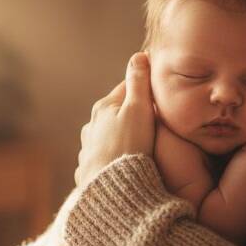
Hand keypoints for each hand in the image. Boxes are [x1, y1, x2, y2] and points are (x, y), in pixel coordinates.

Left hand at [75, 52, 155, 186]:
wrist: (113, 189)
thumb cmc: (129, 146)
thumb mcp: (139, 110)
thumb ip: (139, 83)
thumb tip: (138, 56)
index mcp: (103, 109)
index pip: (126, 89)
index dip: (144, 89)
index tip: (158, 92)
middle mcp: (91, 127)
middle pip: (116, 114)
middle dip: (133, 115)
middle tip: (153, 121)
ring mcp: (87, 150)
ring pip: (108, 138)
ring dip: (122, 139)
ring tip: (140, 147)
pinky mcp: (89, 172)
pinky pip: (104, 161)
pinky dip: (114, 160)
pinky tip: (123, 168)